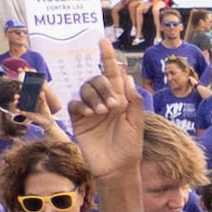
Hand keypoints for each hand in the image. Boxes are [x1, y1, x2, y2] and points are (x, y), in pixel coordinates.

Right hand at [68, 63, 140, 179]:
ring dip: (94, 96)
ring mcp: (90, 110)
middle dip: (104, 87)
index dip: (108, 58)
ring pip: (85, 89)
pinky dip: (82, 104)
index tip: (103, 41)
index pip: (113, 74)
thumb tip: (126, 76)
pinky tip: (91, 114)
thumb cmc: (130, 147)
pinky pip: (75, 104)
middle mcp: (104, 101)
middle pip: (98, 79)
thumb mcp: (137, 122)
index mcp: (120, 99)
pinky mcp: (78, 120)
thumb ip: (132, 99)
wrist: (117, 169)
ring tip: (103, 112)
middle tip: (114, 105)